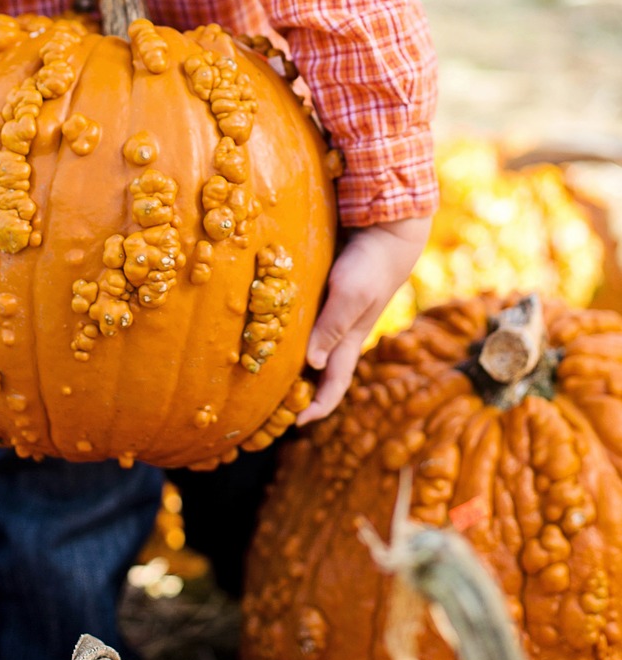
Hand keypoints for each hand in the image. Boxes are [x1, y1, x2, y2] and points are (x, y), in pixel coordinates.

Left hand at [297, 215, 431, 424]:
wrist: (386, 236)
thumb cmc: (368, 266)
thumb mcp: (349, 296)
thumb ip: (332, 327)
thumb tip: (312, 364)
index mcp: (351, 341)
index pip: (335, 384)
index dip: (319, 407)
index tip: (297, 424)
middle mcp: (344, 334)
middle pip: (324, 374)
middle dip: (307, 394)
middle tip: (277, 408)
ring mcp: (340, 317)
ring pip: (318, 352)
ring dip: (299, 369)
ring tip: (272, 378)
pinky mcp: (333, 299)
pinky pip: (313, 329)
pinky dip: (298, 340)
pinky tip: (280, 336)